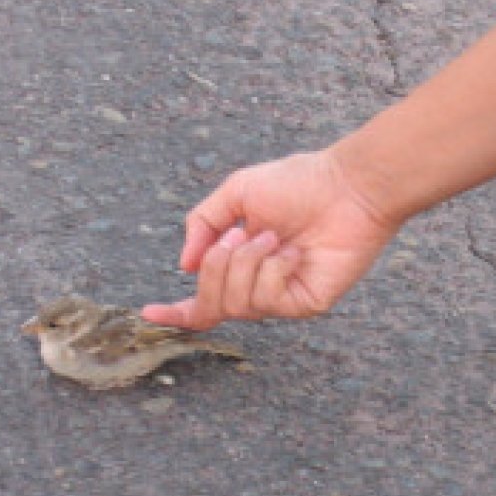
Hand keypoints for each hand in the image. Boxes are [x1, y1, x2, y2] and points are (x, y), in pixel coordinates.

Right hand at [142, 148, 399, 329]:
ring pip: (235, 305)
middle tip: (239, 234)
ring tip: (272, 237)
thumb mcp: (236, 193)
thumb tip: (183, 266)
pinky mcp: (307, 304)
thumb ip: (203, 224)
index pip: (206, 299)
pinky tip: (293, 252)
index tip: (149, 313)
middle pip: (212, 305)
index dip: (176, 312)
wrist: (347, 187)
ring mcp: (284, 298)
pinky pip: (267, 301)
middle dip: (215, 268)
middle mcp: (261, 285)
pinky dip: (272, 271)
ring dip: (245, 264)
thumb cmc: (299, 183)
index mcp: (242, 263)